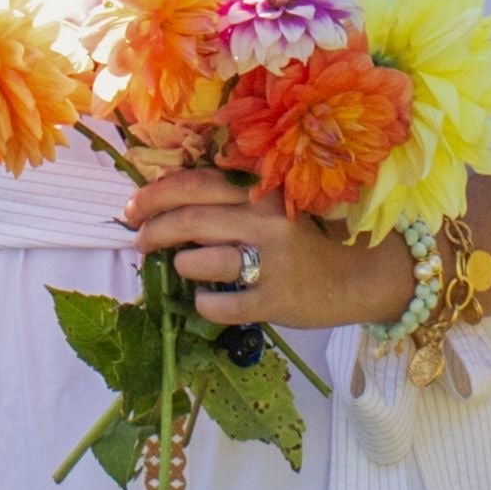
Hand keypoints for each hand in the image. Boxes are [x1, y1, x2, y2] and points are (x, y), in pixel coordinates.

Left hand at [123, 164, 418, 335]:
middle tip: (139, 242)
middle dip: (153, 230)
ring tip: (183, 268)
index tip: (132, 209)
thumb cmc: (305, 242)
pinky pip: (220, 305)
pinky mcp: (275, 300)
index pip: (196, 184)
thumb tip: (166, 208)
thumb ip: (231, 204)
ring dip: (182, 265)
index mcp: (261, 192)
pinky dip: (204, 304)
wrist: (358, 276)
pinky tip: (206, 301)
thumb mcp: (272, 210)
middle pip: (191, 219)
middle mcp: (266, 221)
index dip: (155, 195)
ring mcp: (272, 262)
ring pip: (201, 261)